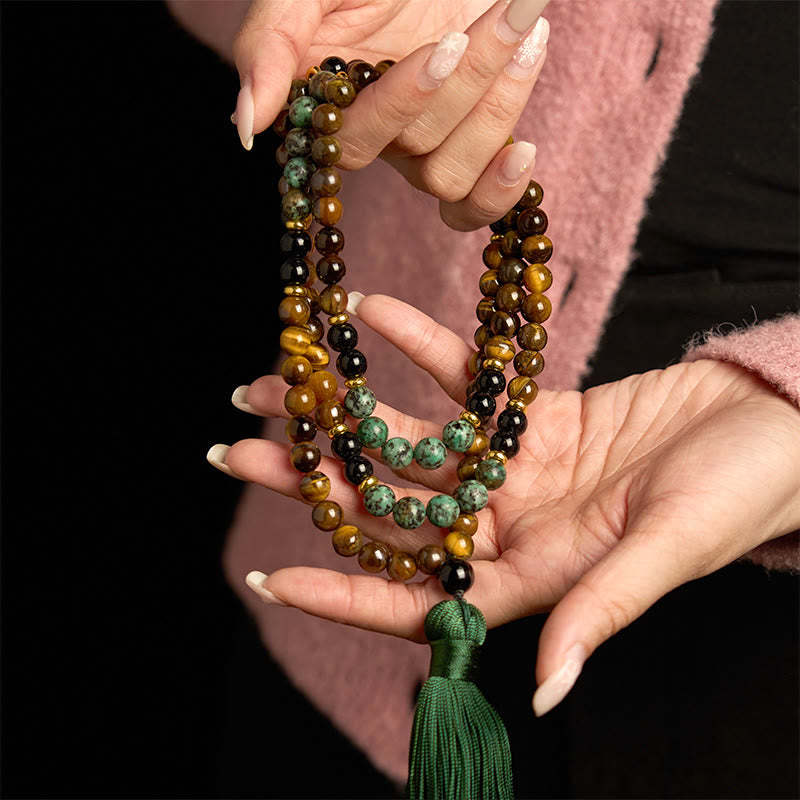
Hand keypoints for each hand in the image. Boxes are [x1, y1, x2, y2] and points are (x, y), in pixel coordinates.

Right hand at [168, 0, 549, 229]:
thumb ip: (269, 45)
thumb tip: (247, 125)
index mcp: (327, 100)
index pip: (349, 139)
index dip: (399, 107)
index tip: (444, 48)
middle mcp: (374, 134)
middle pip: (413, 150)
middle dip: (464, 83)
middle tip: (496, 16)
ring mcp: (422, 149)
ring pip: (449, 175)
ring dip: (496, 107)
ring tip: (524, 30)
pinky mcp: (468, 155)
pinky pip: (474, 208)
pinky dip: (499, 191)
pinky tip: (522, 152)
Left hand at [213, 294, 799, 714]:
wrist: (776, 426)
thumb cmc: (739, 499)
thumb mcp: (667, 554)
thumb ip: (600, 613)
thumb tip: (542, 688)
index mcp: (537, 577)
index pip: (425, 597)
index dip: (348, 590)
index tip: (271, 576)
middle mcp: (512, 524)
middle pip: (394, 510)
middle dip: (316, 481)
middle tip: (238, 451)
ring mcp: (518, 466)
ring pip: (414, 441)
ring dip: (346, 411)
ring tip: (275, 376)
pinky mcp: (536, 413)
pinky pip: (468, 378)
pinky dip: (423, 345)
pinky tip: (370, 314)